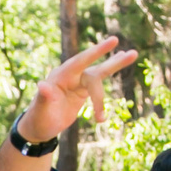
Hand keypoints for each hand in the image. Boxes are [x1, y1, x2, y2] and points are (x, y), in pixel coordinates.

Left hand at [13, 36, 141, 145]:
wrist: (38, 128)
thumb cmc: (37, 119)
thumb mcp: (40, 110)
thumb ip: (43, 97)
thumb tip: (42, 85)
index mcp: (60, 76)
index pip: (80, 61)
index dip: (96, 52)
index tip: (113, 42)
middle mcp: (70, 76)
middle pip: (94, 68)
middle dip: (111, 60)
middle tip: (127, 48)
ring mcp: (77, 83)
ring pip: (99, 74)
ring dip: (115, 66)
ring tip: (133, 54)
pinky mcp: (81, 91)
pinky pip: (98, 87)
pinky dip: (105, 94)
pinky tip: (118, 74)